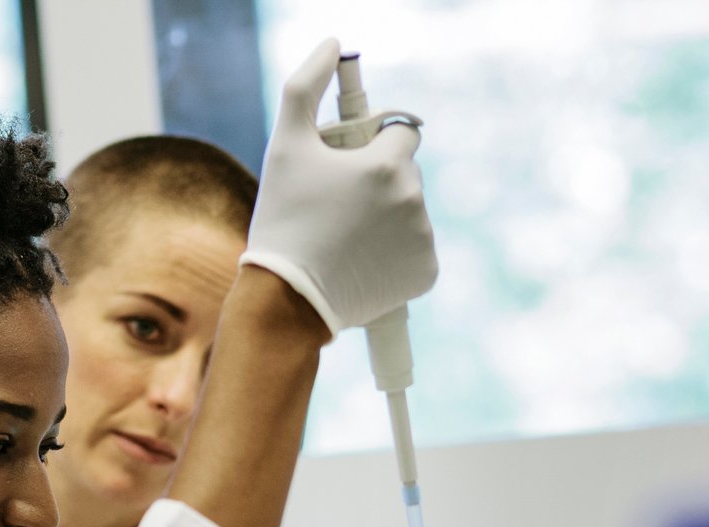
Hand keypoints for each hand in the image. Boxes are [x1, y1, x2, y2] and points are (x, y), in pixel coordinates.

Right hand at [239, 37, 439, 335]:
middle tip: (339, 208)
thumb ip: (306, 85)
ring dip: (388, 218)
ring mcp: (422, 239)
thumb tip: (331, 45)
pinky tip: (365, 262)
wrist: (287, 299)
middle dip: (379, 184)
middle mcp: (413, 199)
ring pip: (411, 212)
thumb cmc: (283, 219)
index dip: (375, 147)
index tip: (352, 166)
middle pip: (405, 174)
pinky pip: (417, 251)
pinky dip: (396, 255)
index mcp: (388, 164)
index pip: (403, 133)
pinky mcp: (426, 272)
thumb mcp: (285, 146)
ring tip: (348, 238)